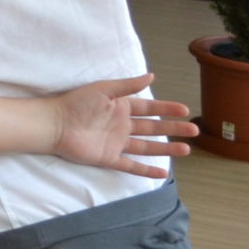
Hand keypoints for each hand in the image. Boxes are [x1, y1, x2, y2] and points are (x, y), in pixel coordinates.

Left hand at [49, 73, 196, 177]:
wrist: (55, 124)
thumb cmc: (76, 103)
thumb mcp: (104, 89)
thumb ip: (127, 85)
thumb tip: (151, 76)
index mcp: (121, 107)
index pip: (149, 108)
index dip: (166, 109)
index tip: (184, 110)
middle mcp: (122, 125)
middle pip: (153, 128)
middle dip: (173, 129)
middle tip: (194, 130)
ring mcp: (116, 143)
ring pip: (147, 147)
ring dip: (166, 149)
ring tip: (186, 150)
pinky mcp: (109, 158)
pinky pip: (131, 165)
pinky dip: (146, 169)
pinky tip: (162, 172)